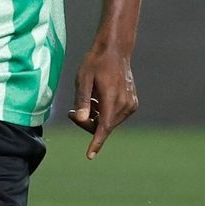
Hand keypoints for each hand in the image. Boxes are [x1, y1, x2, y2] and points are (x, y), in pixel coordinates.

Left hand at [69, 43, 138, 159]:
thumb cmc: (96, 62)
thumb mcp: (83, 78)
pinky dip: (104, 113)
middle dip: (87, 123)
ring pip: (109, 123)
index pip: (103, 127)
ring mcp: (130, 105)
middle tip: (72, 111)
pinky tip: (98, 99)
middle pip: (103, 127)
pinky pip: (115, 117)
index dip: (96, 143)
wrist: (116, 50)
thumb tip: (79, 119)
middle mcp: (124, 105)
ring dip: (96, 118)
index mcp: (112, 99)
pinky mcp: (132, 103)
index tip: (90, 155)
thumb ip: (82, 100)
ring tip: (88, 100)